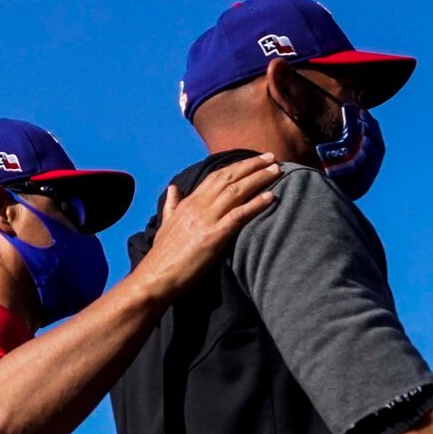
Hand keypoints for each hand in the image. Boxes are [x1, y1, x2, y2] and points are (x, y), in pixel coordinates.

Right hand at [137, 156, 281, 294]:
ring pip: (236, 191)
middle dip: (252, 165)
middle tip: (272, 156)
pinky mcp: (214, 236)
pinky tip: (271, 197)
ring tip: (277, 170)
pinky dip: (256, 204)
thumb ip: (171, 205)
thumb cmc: (162, 255)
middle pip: (229, 178)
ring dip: (259, 179)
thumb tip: (173, 188)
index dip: (236, 166)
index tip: (253, 159)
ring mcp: (206, 220)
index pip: (215, 176)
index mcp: (188, 203)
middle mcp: (198, 206)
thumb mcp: (165, 224)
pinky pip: (239, 215)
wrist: (155, 277)